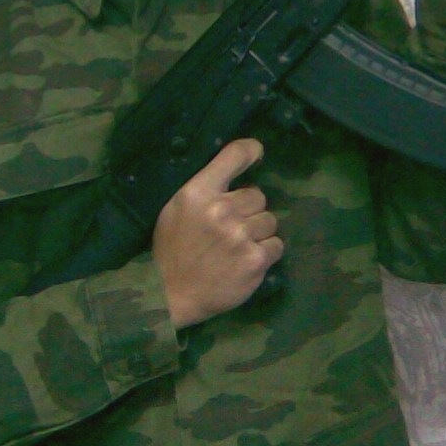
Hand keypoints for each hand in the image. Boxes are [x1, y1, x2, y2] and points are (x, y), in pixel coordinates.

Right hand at [151, 139, 281, 328]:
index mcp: (198, 191)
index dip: (252, 150)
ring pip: (269, 220)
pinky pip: (276, 245)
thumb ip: (204, 189)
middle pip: (258, 195)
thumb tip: (235, 173)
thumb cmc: (171, 249)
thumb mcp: (176, 208)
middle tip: (232, 226)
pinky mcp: (255, 260)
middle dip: (249, 209)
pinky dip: (265, 252)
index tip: (257, 153)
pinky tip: (247, 260)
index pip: (236, 154)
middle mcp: (222, 209)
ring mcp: (240, 236)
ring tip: (238, 246)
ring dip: (258, 232)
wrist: (170, 295)